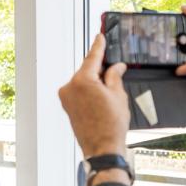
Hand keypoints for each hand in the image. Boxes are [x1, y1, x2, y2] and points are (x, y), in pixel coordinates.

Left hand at [58, 35, 129, 157]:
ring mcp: (66, 98)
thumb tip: (116, 67)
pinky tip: (101, 98)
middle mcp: (70, 87)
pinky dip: (90, 91)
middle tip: (115, 68)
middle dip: (100, 69)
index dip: (99, 46)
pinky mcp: (67, 107)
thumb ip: (115, 76)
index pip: (92, 57)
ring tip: (111, 93)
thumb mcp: (118, 95)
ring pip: (83, 82)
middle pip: (87, 70)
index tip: (99, 36)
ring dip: (95, 82)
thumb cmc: (110, 126)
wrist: (102, 149)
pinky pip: (79, 92)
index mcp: (82, 81)